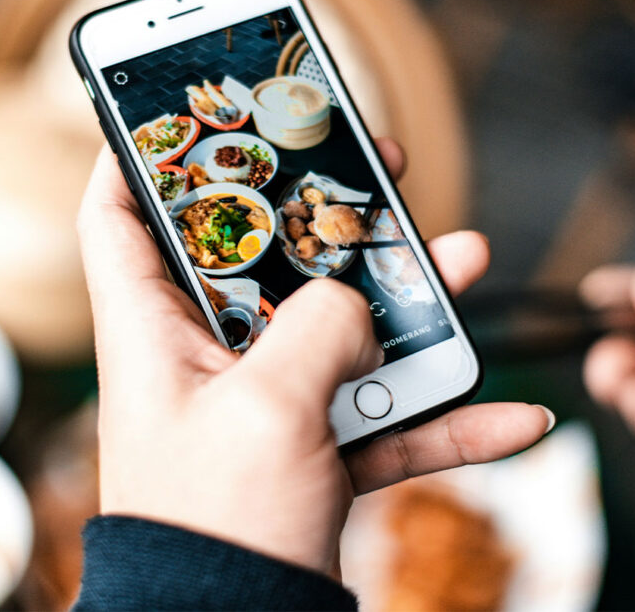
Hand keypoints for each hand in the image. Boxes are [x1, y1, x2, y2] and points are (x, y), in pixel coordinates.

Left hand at [78, 137, 554, 577]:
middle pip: (263, 254)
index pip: (122, 216)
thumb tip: (354, 303)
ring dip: (412, 299)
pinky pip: (389, 415)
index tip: (180, 107)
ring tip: (467, 257)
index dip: (137, 153)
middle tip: (372, 159)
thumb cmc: (215, 528)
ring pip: (344, 324)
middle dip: (319, 204)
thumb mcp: (263, 410)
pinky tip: (513, 415)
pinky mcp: (319, 448)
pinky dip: (447, 415)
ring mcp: (271, 402)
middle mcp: (210, 356)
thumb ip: (316, 328)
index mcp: (156, 331)